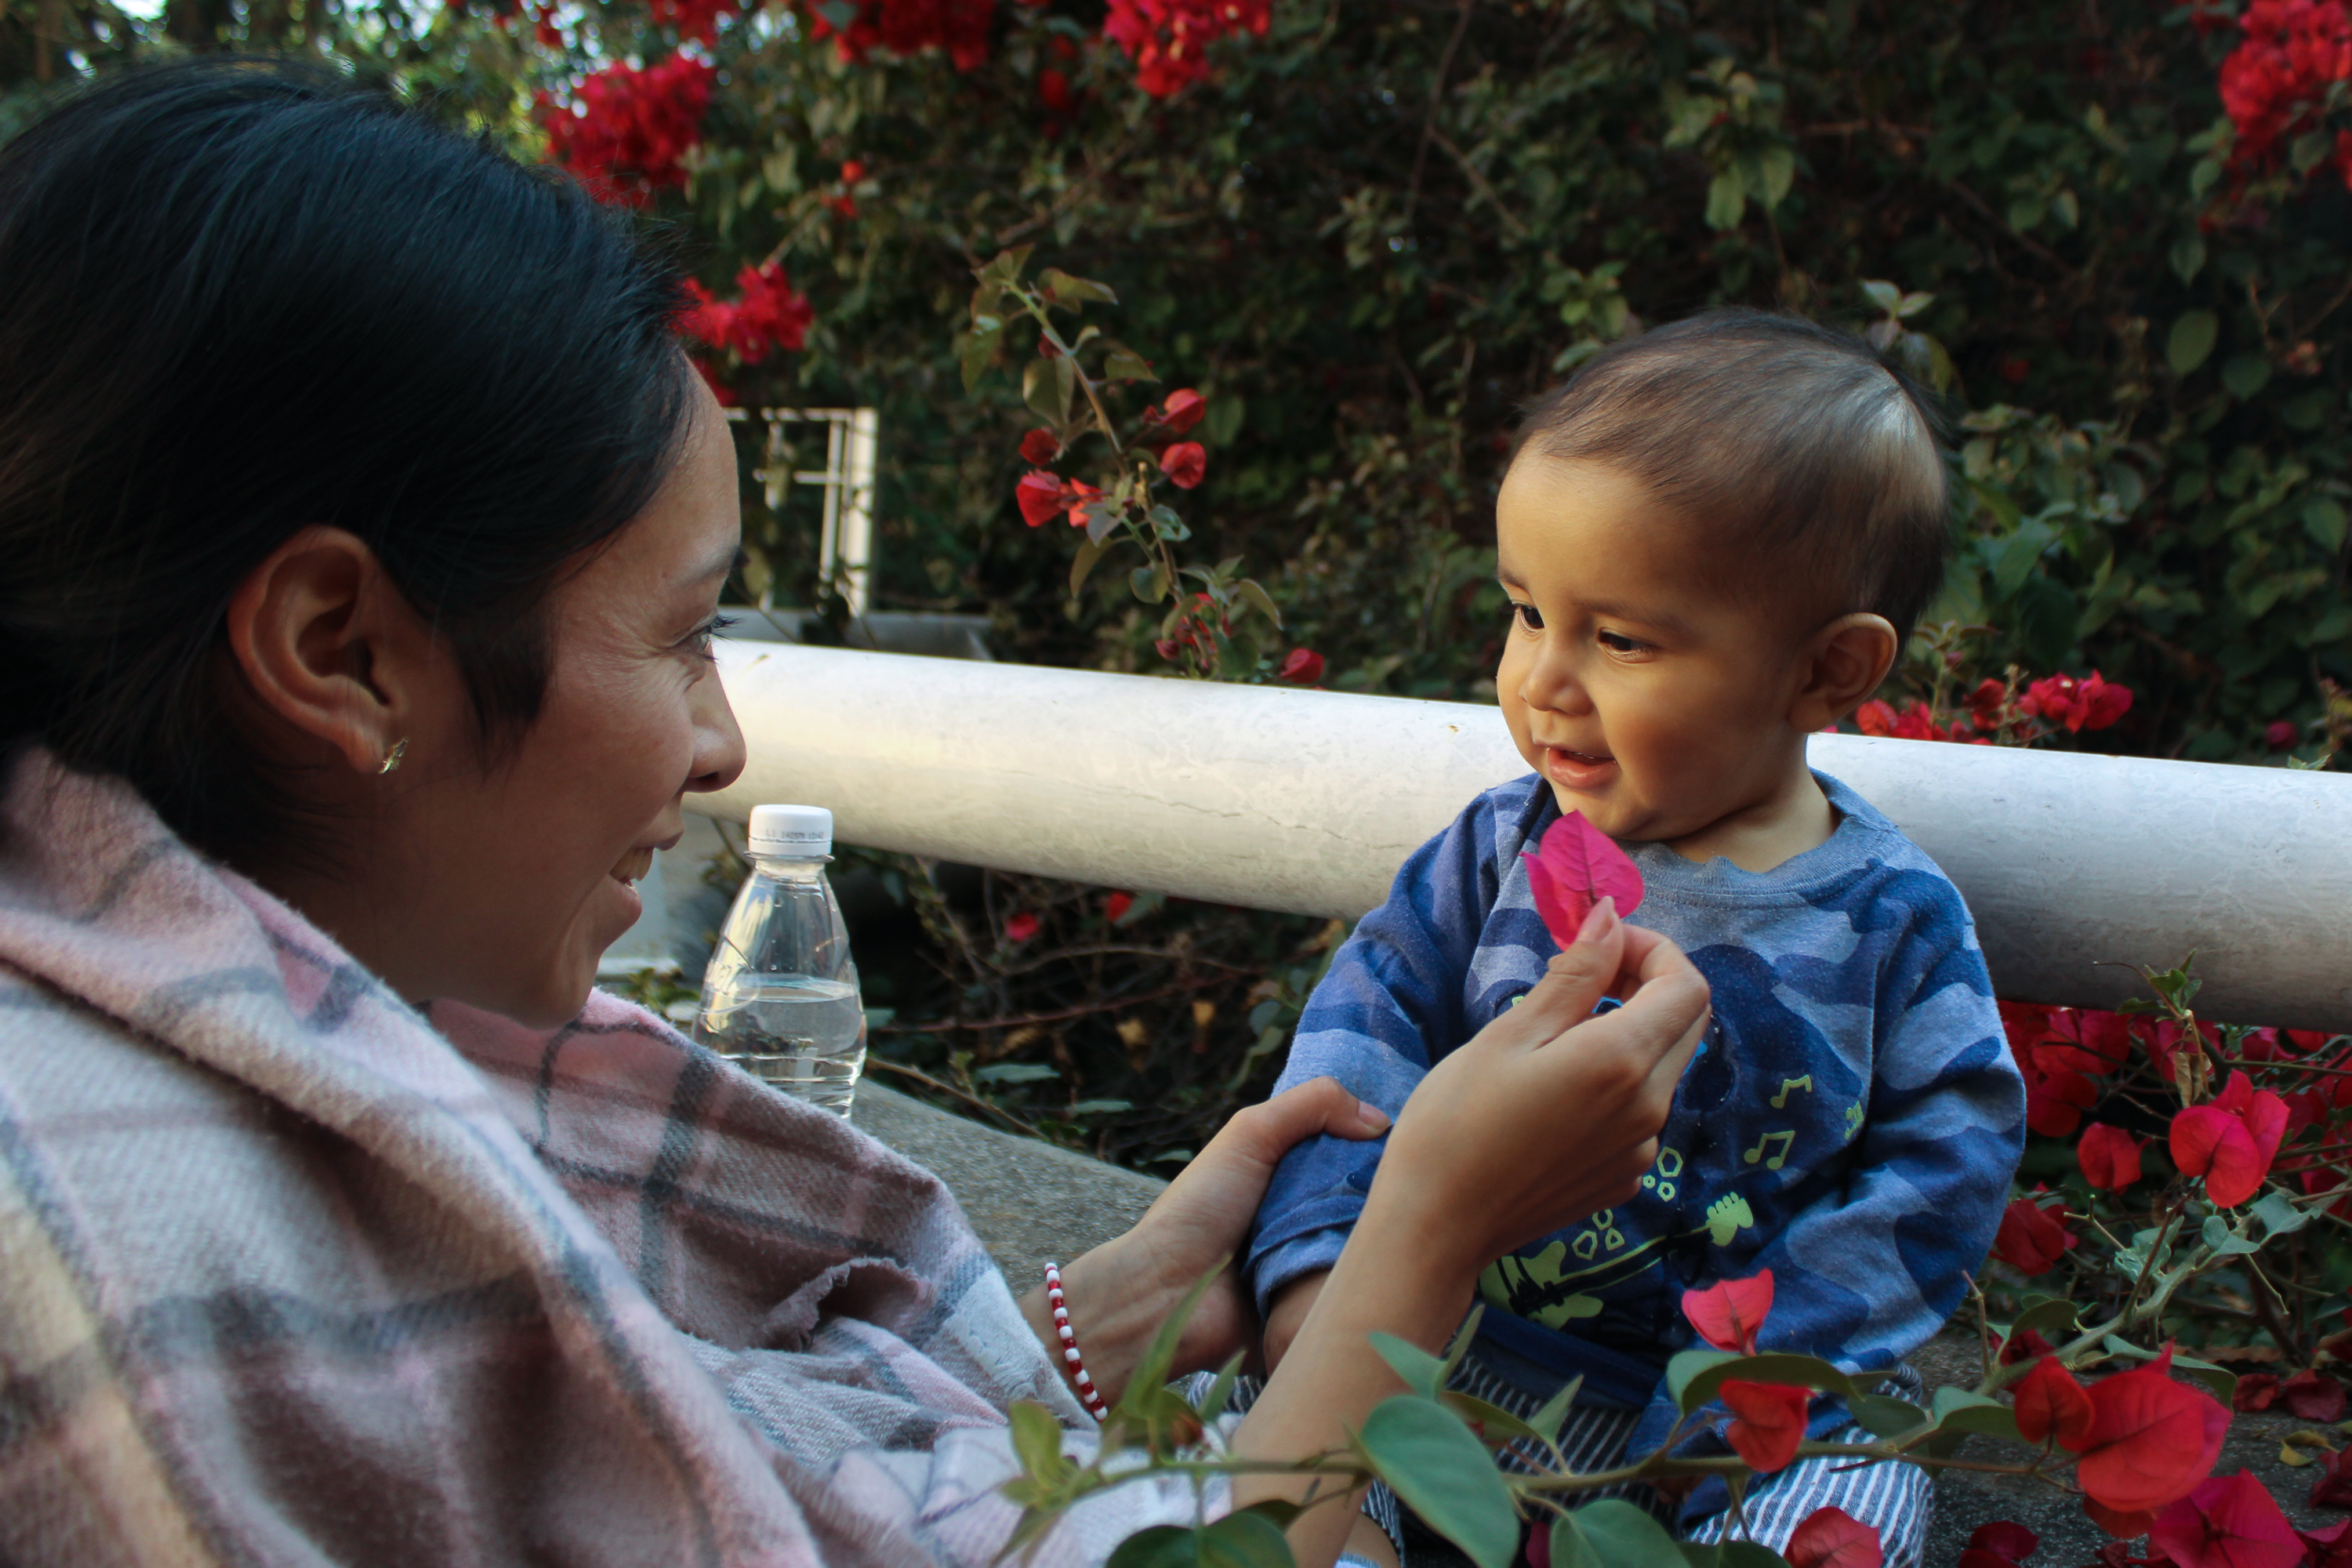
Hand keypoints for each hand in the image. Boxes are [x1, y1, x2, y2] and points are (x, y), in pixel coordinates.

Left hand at [1021, 1076, 1389, 1401]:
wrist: (1166, 1298)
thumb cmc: (1200, 1210)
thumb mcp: (1248, 1136)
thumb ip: (1309, 1106)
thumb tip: (1378, 1119)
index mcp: (1288, 1177)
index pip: (1350, 1155)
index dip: (1379, 1148)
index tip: (1416, 1143)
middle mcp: (1302, 1219)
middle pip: (1365, 1203)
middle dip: (1387, 1198)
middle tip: (1421, 1193)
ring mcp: (1309, 1266)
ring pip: (1366, 1249)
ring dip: (1381, 1243)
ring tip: (1415, 1234)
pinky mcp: (1314, 1312)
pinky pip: (1354, 1297)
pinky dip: (1368, 1287)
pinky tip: (1397, 1277)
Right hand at [1227, 902, 1708, 1567]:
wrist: (1437, 1226)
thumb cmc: (1455, 1121)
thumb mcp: (1509, 1033)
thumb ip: (1575, 975)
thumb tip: (1610, 917)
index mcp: (1622, 1061)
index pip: (1687, 985)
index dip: (1653, 950)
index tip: (1598, 946)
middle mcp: (1649, 1108)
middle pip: (1688, 1022)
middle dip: (1649, 984)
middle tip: (1585, 975)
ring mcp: (1642, 1150)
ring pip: (1666, 1066)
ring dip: (1632, 1032)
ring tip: (1556, 1033)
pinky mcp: (1623, 1177)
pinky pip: (1642, 1111)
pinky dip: (1617, 1082)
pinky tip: (1555, 1090)